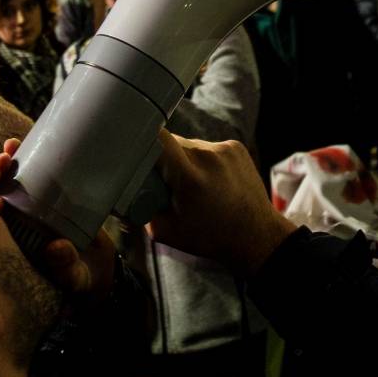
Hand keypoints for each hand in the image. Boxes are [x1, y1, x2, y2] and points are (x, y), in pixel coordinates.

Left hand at [0, 139, 114, 295]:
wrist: (98, 267)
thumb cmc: (78, 278)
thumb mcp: (74, 278)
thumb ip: (64, 268)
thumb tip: (56, 249)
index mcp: (5, 245)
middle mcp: (8, 225)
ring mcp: (22, 206)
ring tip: (8, 154)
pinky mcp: (39, 190)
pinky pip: (20, 172)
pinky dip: (13, 157)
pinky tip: (13, 145)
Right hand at [147, 129, 297, 276]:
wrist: (255, 236)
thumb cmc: (210, 237)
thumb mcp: (165, 231)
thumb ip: (141, 207)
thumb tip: (122, 192)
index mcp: (189, 177)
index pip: (158, 139)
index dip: (144, 143)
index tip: (138, 154)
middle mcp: (207, 157)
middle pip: (171, 142)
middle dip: (164, 159)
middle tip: (167, 181)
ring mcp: (224, 149)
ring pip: (189, 144)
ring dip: (185, 159)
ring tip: (194, 185)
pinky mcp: (236, 147)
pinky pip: (207, 146)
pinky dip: (203, 160)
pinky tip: (211, 181)